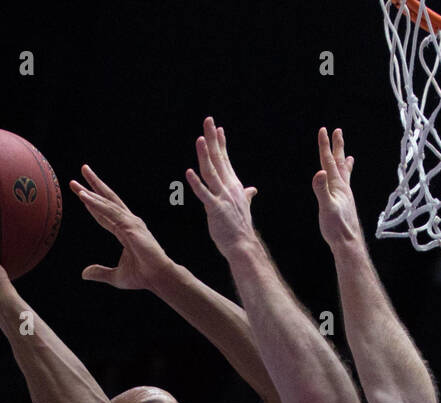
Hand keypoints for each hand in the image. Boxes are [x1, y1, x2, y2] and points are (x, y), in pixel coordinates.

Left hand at [71, 165, 169, 289]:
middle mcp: (128, 222)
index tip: (80, 192)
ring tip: (76, 183)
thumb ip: (100, 272)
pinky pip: (110, 212)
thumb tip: (83, 274)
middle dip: (94, 185)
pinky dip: (96, 204)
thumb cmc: (143, 276)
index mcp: (125, 230)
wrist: (158, 278)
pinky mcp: (130, 226)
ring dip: (91, 191)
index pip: (105, 212)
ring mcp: (130, 222)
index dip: (92, 201)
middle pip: (108, 199)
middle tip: (82, 170)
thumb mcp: (116, 276)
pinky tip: (84, 197)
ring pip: (107, 203)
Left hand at [185, 117, 259, 255]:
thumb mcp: (243, 207)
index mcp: (233, 186)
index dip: (221, 144)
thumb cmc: (240, 228)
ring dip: (205, 155)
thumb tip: (252, 190)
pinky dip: (196, 183)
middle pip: (218, 159)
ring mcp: (222, 197)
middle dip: (213, 139)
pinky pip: (204, 194)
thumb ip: (245, 196)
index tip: (217, 128)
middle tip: (208, 120)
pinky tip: (188, 172)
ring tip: (200, 138)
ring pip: (211, 172)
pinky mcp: (215, 209)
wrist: (243, 245)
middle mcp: (229, 187)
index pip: (225, 160)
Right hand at [312, 127, 360, 247]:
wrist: (348, 242)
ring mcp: (345, 196)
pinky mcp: (345, 204)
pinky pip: (345, 187)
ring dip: (343, 162)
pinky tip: (345, 184)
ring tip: (348, 155)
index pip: (328, 161)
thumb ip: (322, 189)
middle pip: (339, 162)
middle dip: (337, 146)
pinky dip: (345, 180)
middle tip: (337, 131)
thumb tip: (319, 173)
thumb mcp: (326, 207)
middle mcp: (343, 187)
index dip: (325, 145)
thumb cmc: (336, 227)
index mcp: (337, 185)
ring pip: (344, 174)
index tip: (323, 130)